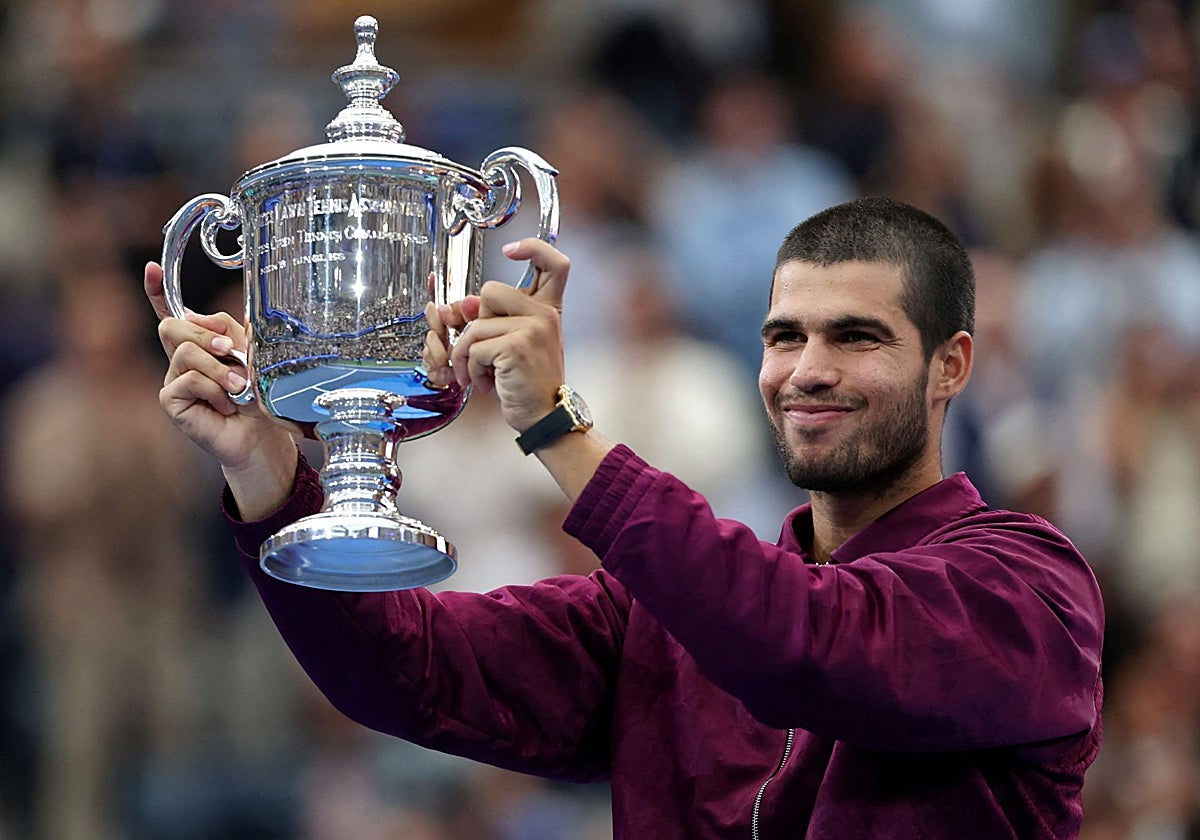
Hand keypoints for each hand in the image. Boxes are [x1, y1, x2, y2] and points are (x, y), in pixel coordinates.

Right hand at [146, 262, 296, 518]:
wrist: (260, 435)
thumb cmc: (257, 397)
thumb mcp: (251, 355)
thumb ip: (230, 331)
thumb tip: (199, 317)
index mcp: (200, 343)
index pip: (172, 313)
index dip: (158, 291)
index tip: (151, 268)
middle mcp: (180, 358)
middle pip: (174, 327)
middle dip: (207, 336)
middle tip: (232, 353)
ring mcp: (173, 378)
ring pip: (185, 352)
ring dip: (218, 368)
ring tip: (237, 388)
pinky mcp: (170, 400)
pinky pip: (187, 379)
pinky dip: (212, 390)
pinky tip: (224, 405)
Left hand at [444, 239, 570, 431]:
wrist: (545, 417)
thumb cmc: (528, 383)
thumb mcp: (513, 345)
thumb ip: (493, 320)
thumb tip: (459, 306)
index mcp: (549, 309)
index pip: (554, 263)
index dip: (533, 247)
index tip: (510, 249)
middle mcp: (545, 314)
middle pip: (490, 291)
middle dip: (475, 323)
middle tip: (484, 351)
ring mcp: (532, 328)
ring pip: (475, 326)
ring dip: (467, 355)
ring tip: (480, 374)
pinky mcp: (515, 347)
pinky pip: (474, 348)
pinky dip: (471, 369)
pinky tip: (486, 383)